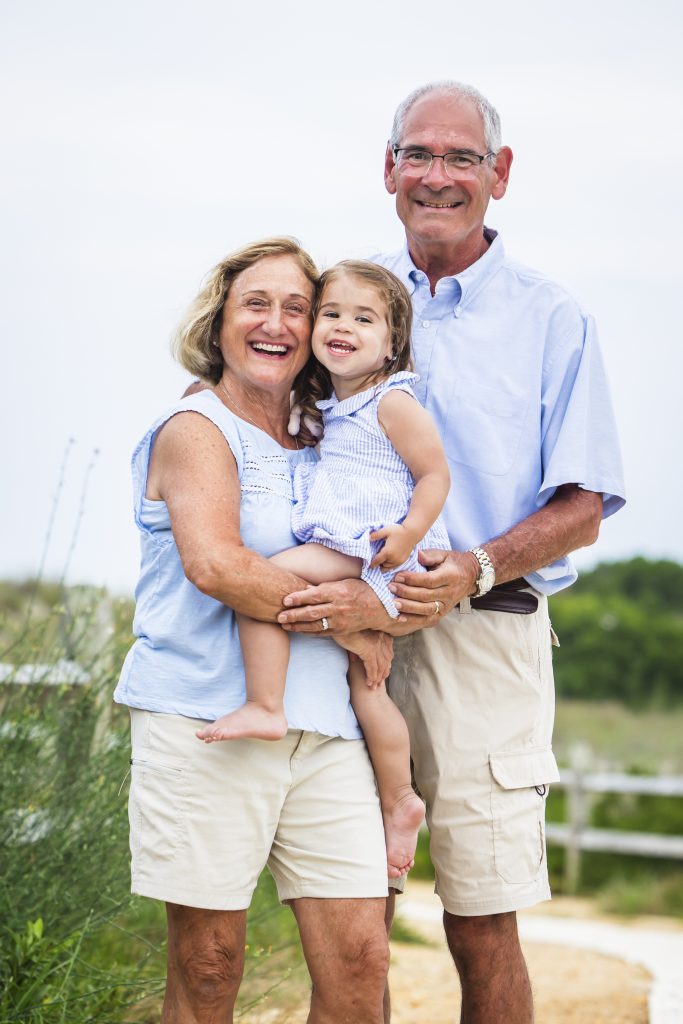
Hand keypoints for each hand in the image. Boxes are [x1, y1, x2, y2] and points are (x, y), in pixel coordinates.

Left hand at [278, 579, 394, 633]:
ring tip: (284, 625)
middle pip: (312, 612)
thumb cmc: (359, 591)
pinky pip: (322, 633)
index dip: (298, 598)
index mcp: (338, 592)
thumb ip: (325, 587)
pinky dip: (309, 632)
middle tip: (279, 616)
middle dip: (294, 615)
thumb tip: (305, 589)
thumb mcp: (344, 583)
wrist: (378, 608)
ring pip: (315, 625)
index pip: (314, 596)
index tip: (285, 600)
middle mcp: (338, 608)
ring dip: (297, 626)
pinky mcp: (341, 631)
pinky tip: (298, 630)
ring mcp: (340, 621)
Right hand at [335, 630, 393, 687]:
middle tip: (379, 683)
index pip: (388, 651)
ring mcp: (376, 644)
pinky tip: (368, 683)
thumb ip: (358, 646)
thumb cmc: (343, 626)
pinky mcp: (369, 650)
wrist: (340, 619)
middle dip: (383, 673)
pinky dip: (371, 677)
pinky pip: (372, 668)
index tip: (383, 673)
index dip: (386, 664)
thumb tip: (355, 659)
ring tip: (373, 686)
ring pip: (380, 666)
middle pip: (386, 660)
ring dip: (377, 678)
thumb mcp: (354, 635)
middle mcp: (381, 638)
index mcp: (380, 632)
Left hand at [369, 524, 416, 569]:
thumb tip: (367, 538)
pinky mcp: (403, 561)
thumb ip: (375, 535)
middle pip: (381, 566)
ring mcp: (399, 561)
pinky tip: (389, 558)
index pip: (376, 562)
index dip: (371, 564)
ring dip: (384, 564)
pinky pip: (393, 567)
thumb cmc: (398, 531)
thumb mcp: (385, 530)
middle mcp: (393, 559)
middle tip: (375, 558)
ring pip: (387, 568)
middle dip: (378, 564)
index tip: (368, 564)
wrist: (412, 533)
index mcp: (387, 552)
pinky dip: (389, 564)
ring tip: (382, 558)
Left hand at [388, 548, 477, 623]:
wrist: (471, 576)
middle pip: (426, 596)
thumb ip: (430, 555)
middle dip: (406, 593)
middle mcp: (450, 593)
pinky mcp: (443, 614)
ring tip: (394, 603)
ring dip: (408, 608)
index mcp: (450, 576)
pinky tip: (400, 617)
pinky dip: (413, 620)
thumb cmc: (454, 563)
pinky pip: (428, 620)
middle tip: (391, 588)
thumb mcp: (444, 554)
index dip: (412, 579)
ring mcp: (447, 606)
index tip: (398, 576)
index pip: (429, 580)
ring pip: (426, 610)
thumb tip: (417, 555)